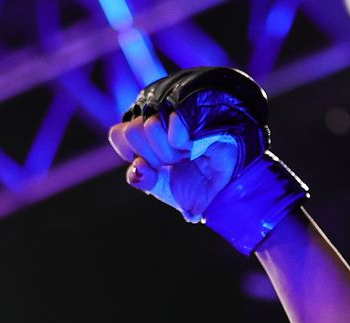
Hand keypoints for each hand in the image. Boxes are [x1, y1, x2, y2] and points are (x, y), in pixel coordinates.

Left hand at [107, 112, 239, 221]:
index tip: (151, 165)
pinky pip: (172, 123)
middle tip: (175, 162)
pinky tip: (197, 146)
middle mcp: (159, 117)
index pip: (118, 133)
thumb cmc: (198, 186)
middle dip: (153, 157)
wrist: (230, 189)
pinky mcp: (198, 108)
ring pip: (148, 125)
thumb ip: (142, 178)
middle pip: (132, 130)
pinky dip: (182, 143)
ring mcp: (177, 110)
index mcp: (146, 135)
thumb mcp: (163, 187)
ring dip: (168, 152)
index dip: (130, 152)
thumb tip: (137, 167)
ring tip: (187, 154)